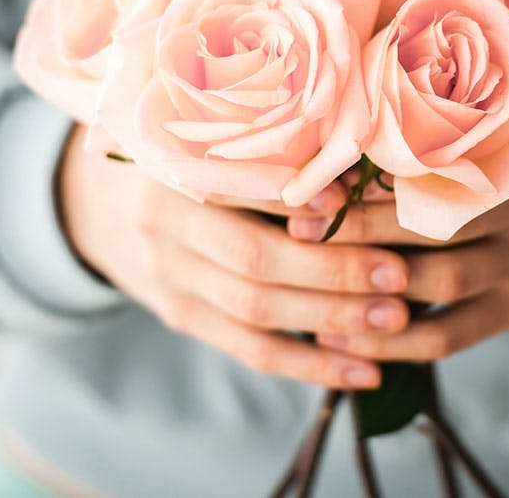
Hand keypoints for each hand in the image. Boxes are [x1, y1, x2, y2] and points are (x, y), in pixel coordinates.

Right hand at [58, 125, 410, 386]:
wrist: (109, 205)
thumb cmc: (182, 160)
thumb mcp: (208, 137)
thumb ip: (267, 149)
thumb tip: (363, 169)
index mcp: (171, 167)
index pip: (240, 185)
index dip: (298, 197)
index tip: (360, 202)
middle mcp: (163, 225)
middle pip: (253, 258)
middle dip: (332, 271)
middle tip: (399, 275)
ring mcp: (170, 280)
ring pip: (256, 310)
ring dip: (330, 319)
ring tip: (395, 320)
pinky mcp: (184, 317)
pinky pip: (249, 349)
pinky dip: (309, 364)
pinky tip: (362, 372)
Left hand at [288, 142, 508, 361]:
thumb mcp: (501, 146)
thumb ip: (443, 139)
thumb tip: (346, 137)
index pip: (433, 163)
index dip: (369, 174)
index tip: (314, 181)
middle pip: (432, 221)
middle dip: (360, 227)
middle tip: (299, 230)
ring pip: (440, 279)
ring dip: (371, 287)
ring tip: (308, 290)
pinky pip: (450, 334)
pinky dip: (394, 342)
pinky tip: (345, 341)